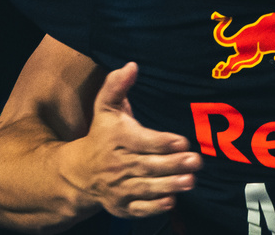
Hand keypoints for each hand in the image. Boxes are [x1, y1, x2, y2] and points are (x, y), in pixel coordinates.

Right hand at [61, 63, 200, 218]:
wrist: (78, 173)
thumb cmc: (100, 136)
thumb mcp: (104, 108)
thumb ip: (116, 85)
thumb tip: (132, 65)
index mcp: (116, 138)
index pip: (141, 141)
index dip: (162, 142)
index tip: (182, 141)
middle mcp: (117, 164)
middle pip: (148, 165)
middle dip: (173, 164)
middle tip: (196, 161)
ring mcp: (119, 187)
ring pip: (146, 188)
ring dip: (169, 185)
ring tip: (190, 181)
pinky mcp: (122, 206)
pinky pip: (139, 208)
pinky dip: (154, 207)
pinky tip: (171, 201)